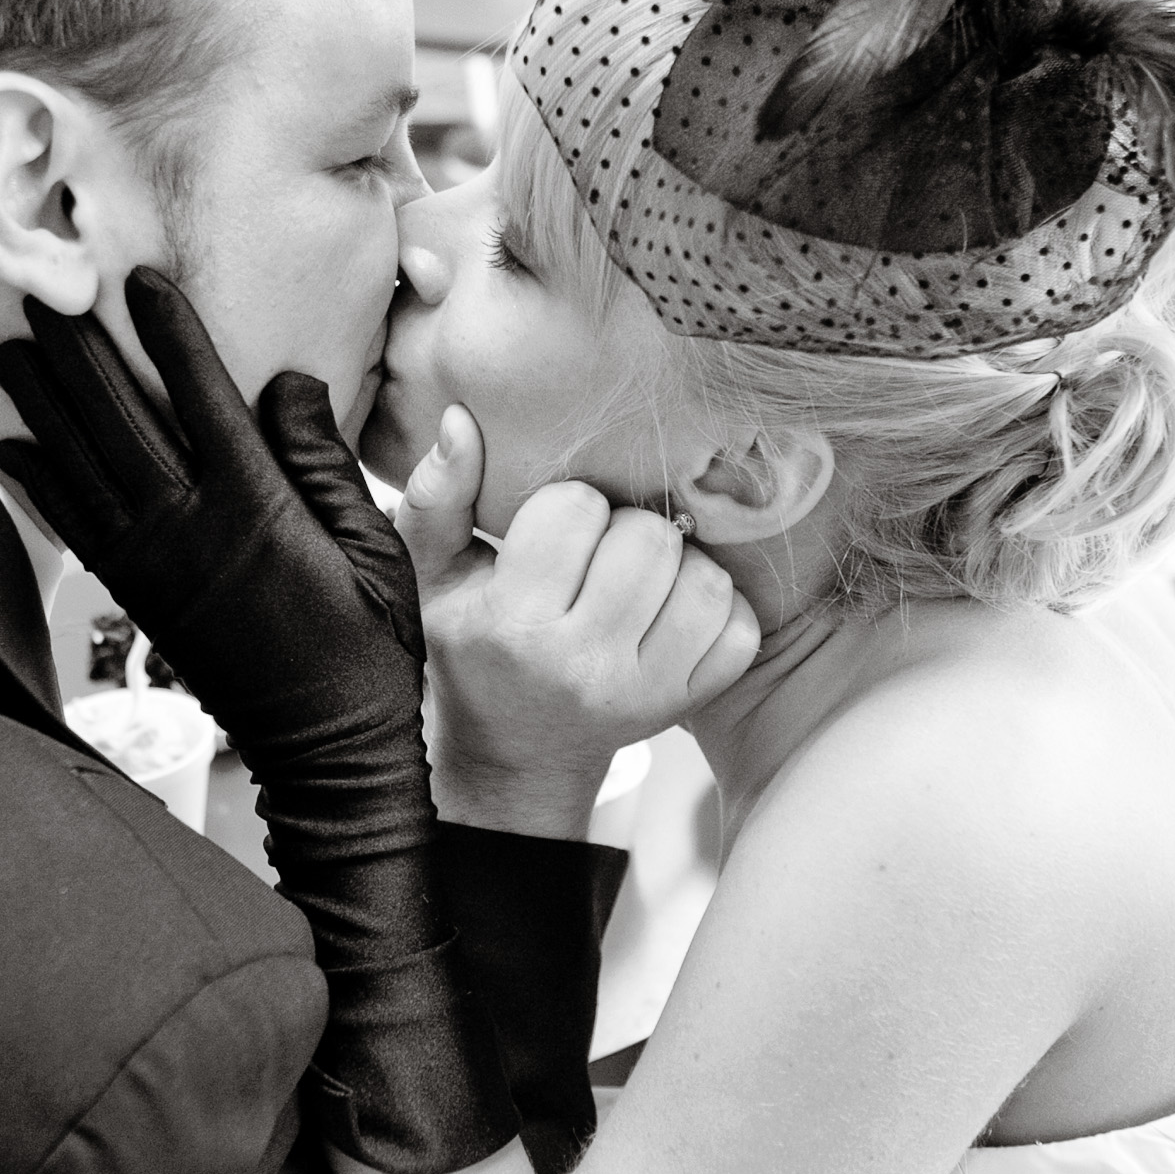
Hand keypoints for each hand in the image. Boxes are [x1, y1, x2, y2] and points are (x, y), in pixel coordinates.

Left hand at [0, 273, 425, 931]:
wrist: (328, 747)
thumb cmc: (369, 641)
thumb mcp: (375, 544)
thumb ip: (324, 459)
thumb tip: (285, 380)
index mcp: (256, 507)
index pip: (200, 395)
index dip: (167, 331)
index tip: (138, 277)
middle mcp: (190, 529)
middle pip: (116, 418)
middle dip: (78, 350)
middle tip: (44, 291)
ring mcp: (153, 566)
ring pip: (80, 465)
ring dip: (42, 403)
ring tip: (11, 348)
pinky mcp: (137, 599)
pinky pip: (72, 526)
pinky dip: (35, 481)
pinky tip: (8, 443)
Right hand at [397, 406, 759, 838]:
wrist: (515, 754)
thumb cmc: (475, 650)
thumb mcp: (435, 576)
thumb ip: (439, 495)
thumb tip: (461, 419)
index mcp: (514, 623)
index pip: (575, 508)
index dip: (568, 507)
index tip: (552, 536)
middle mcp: (582, 663)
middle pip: (650, 537)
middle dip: (626, 529)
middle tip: (600, 556)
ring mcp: (642, 690)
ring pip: (703, 579)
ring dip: (676, 566)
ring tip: (639, 580)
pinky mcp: (686, 704)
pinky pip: (740, 629)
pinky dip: (716, 609)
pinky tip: (673, 612)